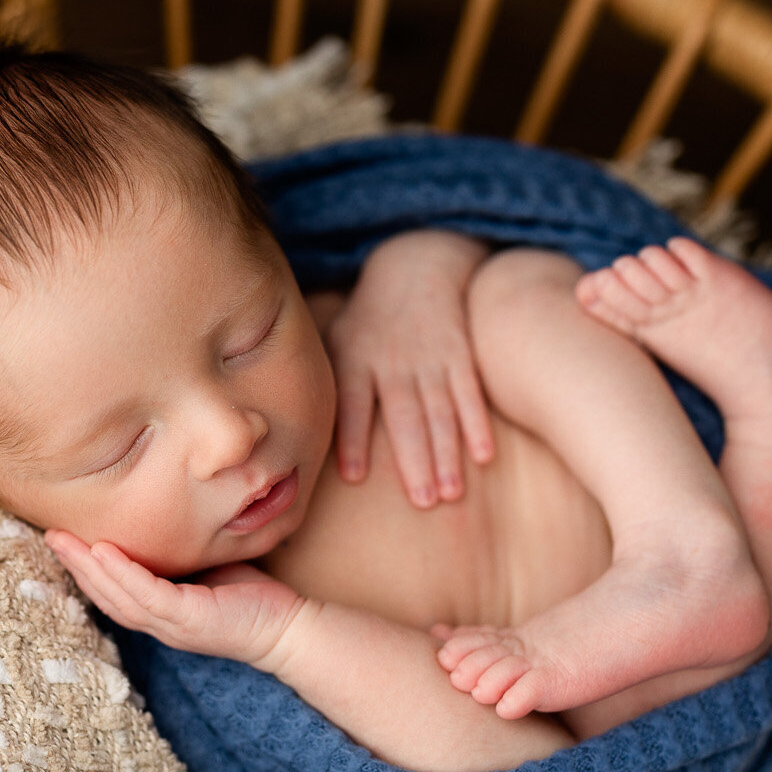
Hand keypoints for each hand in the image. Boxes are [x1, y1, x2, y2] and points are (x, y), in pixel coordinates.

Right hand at [45, 530, 309, 671]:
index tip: (62, 542)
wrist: (286, 628)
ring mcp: (172, 626)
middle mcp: (159, 624)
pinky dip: (123, 573)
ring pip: (119, 597)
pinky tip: (105, 551)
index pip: (112, 593)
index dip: (84, 570)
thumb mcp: (206, 569)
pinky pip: (149, 594)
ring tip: (64, 541)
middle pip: (105, 596)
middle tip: (49, 536)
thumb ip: (179, 555)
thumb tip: (164, 518)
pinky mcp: (190, 619)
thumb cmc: (249, 597)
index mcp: (160, 613)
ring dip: (88, 568)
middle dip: (74, 566)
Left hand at [325, 230, 494, 507]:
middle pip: (405, 416)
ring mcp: (430, 360)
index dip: (354, 438)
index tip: (354, 476)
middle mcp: (394, 364)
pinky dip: (478, 425)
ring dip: (446, 454)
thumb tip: (287, 429)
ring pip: (440, 412)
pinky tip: (484, 457)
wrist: (416, 268)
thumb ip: (323, 382)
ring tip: (450, 494)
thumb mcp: (335, 338)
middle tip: (421, 503)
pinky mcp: (460, 357)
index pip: (354, 403)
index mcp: (358, 361)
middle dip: (413, 459)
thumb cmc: (367, 320)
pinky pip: (470, 395)